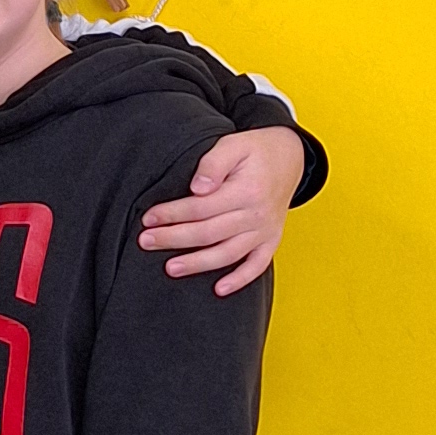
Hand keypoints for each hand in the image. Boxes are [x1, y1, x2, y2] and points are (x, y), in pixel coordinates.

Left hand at [138, 121, 302, 292]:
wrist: (290, 157)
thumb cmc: (256, 150)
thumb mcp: (233, 145)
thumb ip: (213, 163)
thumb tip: (198, 188)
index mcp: (246, 191)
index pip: (201, 208)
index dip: (172, 214)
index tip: (148, 218)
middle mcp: (257, 214)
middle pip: (209, 233)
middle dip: (174, 239)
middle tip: (146, 242)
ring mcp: (265, 231)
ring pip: (228, 254)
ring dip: (198, 263)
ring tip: (170, 268)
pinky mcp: (271, 240)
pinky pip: (257, 265)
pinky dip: (239, 280)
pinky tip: (218, 290)